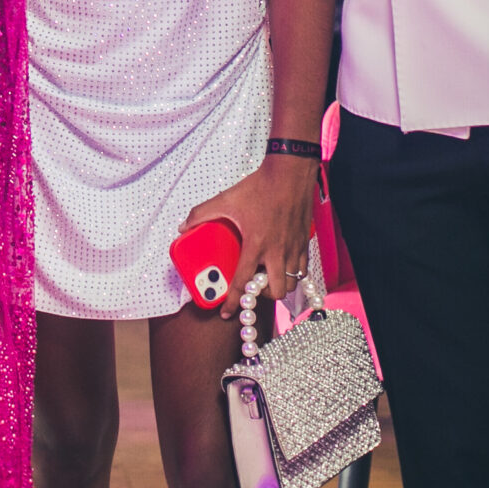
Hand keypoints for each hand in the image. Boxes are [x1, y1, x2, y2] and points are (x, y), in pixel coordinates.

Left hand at [183, 156, 320, 319]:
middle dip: (261, 297)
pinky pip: (302, 270)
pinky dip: (292, 275)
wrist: (289, 174)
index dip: (234, 302)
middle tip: (251, 288)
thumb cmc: (260, 187)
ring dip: (277, 287)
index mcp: (256, 245)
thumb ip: (202, 213)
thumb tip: (184, 226)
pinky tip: (281, 266)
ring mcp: (294, 249)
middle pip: (275, 292)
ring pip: (291, 285)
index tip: (227, 313)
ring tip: (265, 278)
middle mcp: (277, 252)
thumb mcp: (226, 199)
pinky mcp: (305, 244)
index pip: (243, 283)